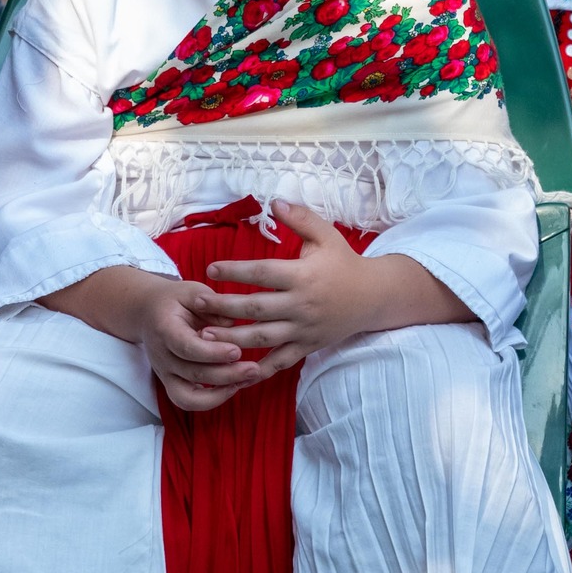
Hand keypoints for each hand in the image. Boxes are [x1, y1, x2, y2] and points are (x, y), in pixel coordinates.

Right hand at [133, 279, 263, 412]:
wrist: (147, 312)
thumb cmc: (176, 300)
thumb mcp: (193, 292)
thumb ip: (212, 305)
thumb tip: (231, 323)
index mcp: (165, 329)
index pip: (186, 347)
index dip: (212, 353)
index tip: (237, 351)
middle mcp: (162, 356)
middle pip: (192, 373)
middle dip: (226, 375)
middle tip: (254, 369)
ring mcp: (164, 373)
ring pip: (188, 396)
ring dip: (220, 394)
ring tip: (247, 381)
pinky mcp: (171, 382)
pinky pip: (188, 401)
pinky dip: (211, 400)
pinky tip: (235, 387)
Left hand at [196, 201, 367, 376]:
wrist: (374, 296)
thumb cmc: (345, 263)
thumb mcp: (327, 235)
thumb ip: (301, 219)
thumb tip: (274, 202)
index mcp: (304, 275)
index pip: (263, 273)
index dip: (235, 271)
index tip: (211, 269)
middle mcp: (302, 304)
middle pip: (256, 308)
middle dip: (224, 306)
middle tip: (197, 304)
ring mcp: (304, 328)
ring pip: (263, 337)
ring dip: (232, 338)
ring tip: (205, 335)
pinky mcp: (308, 346)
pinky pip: (281, 361)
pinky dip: (259, 369)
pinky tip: (236, 370)